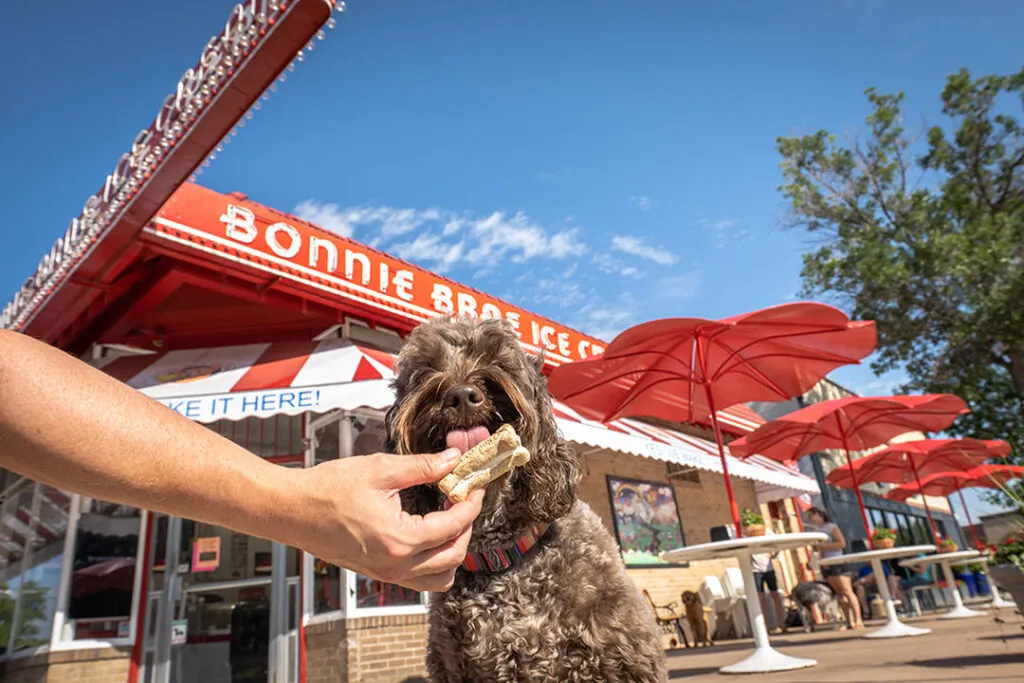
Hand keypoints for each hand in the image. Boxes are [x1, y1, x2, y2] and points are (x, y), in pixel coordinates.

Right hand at [287, 448, 483, 592]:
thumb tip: (453, 460)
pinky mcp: (378, 572)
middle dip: (466, 527)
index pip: (453, 526)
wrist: (291, 510)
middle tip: (463, 499)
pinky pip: (419, 579)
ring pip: (439, 578)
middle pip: (453, 557)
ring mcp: (386, 573)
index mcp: (399, 539)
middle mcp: (395, 564)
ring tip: (448, 520)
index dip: (470, 504)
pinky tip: (427, 531)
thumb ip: (422, 467)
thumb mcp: (380, 469)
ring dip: (452, 551)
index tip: (475, 485)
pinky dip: (433, 561)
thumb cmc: (328, 489)